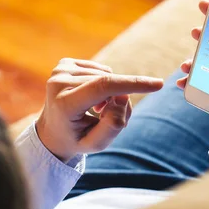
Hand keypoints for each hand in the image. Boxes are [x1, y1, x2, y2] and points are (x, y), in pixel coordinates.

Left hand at [37, 58, 163, 160]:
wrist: (51, 131)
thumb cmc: (76, 139)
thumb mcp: (95, 144)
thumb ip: (113, 125)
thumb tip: (123, 96)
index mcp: (64, 104)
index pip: (103, 87)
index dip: (132, 83)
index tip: (157, 84)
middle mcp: (58, 82)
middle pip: (108, 84)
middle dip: (120, 99)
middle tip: (108, 118)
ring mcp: (60, 70)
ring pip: (107, 75)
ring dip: (110, 93)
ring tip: (96, 110)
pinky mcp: (64, 63)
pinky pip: (100, 70)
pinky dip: (102, 84)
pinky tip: (90, 98)